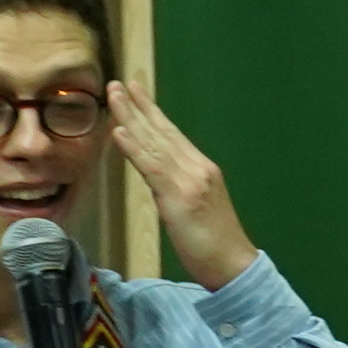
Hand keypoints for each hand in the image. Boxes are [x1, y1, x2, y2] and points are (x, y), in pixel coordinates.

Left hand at [105, 81, 255, 288]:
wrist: (234, 265)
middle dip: (139, 106)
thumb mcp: (195, 208)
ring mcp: (189, 180)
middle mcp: (198, 167)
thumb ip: (175, 187)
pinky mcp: (179, 197)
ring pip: (155, 142)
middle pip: (162, 131)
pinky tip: (119, 131)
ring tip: (114, 96)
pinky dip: (133, 147)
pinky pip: (151, 167)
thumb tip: (154, 177)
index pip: (173, 134)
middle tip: (119, 82)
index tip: (135, 92)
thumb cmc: (215, 244)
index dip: (152, 112)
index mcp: (203, 169)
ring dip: (131, 117)